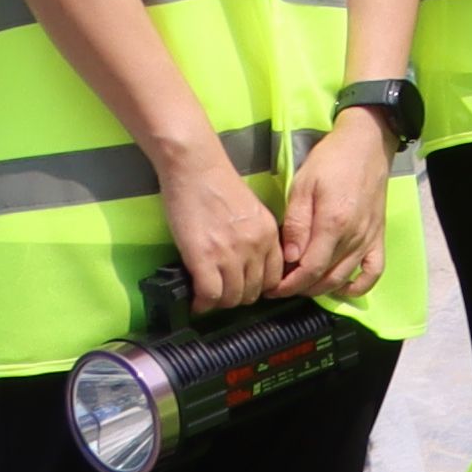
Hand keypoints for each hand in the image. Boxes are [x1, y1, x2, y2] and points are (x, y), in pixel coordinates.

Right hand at [158, 137, 289, 312]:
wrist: (196, 169)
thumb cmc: (220, 185)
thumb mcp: (252, 212)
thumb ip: (256, 237)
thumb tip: (248, 264)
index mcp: (269, 234)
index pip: (275, 278)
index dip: (259, 289)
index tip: (245, 288)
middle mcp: (255, 246)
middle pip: (254, 292)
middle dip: (238, 297)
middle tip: (223, 294)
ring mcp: (230, 254)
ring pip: (232, 297)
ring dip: (220, 302)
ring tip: (208, 297)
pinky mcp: (203, 258)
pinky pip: (210, 295)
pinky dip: (202, 303)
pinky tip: (196, 301)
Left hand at [279, 110, 395, 301]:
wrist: (367, 143)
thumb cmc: (330, 161)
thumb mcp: (302, 186)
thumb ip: (296, 224)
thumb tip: (289, 258)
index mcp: (333, 224)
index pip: (310, 269)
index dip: (289, 284)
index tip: (272, 288)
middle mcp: (354, 237)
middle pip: (325, 278)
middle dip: (300, 288)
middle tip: (281, 287)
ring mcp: (369, 238)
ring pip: (344, 278)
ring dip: (321, 289)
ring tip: (302, 285)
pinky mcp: (378, 236)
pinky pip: (374, 271)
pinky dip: (358, 286)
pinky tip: (341, 287)